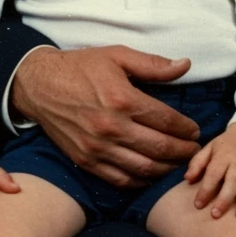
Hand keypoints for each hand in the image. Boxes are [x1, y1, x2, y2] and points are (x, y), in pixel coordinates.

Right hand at [11, 46, 200, 186]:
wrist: (39, 85)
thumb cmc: (80, 67)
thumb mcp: (117, 55)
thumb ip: (153, 64)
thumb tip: (185, 65)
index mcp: (122, 99)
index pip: (166, 120)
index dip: (186, 128)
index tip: (196, 130)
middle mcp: (111, 127)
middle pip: (159, 148)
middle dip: (183, 152)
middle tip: (195, 151)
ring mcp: (97, 148)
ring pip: (143, 168)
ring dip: (166, 170)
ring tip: (179, 164)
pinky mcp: (85, 161)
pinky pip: (120, 179)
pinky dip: (141, 181)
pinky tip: (151, 175)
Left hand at [185, 122, 235, 217]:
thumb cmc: (225, 146)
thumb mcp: (209, 148)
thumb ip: (198, 163)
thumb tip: (188, 179)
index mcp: (224, 156)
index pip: (214, 173)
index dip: (205, 189)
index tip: (197, 205)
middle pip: (234, 180)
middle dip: (225, 198)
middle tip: (215, 215)